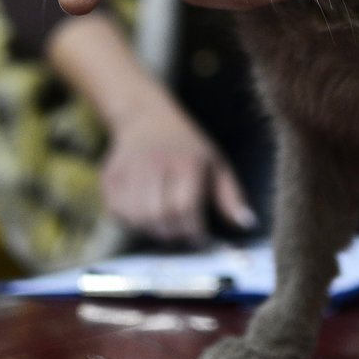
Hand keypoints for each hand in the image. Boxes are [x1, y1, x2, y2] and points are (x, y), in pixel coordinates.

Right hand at [101, 109, 257, 243]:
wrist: (147, 118)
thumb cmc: (188, 147)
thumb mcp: (216, 164)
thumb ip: (231, 196)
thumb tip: (248, 224)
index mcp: (186, 161)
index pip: (185, 207)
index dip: (193, 231)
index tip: (200, 239)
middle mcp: (155, 163)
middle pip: (159, 215)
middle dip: (173, 234)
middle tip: (182, 235)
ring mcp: (129, 168)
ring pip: (136, 217)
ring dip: (152, 230)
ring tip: (165, 225)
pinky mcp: (110, 175)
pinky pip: (116, 211)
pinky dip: (130, 221)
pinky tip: (144, 215)